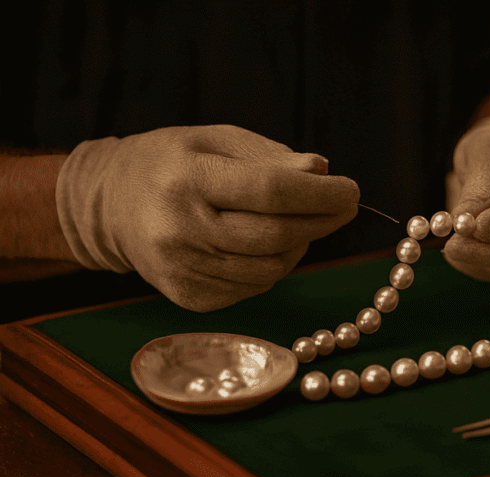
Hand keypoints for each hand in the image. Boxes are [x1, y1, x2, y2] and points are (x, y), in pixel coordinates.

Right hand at [57, 125, 358, 310]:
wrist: (111, 206)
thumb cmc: (175, 162)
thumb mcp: (218, 140)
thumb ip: (271, 156)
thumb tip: (323, 173)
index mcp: (187, 179)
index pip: (270, 191)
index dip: (320, 195)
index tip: (351, 190)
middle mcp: (181, 229)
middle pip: (275, 236)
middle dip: (322, 222)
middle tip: (343, 207)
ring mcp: (183, 269)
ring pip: (271, 269)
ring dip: (299, 245)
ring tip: (298, 221)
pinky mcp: (189, 297)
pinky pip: (254, 288)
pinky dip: (273, 266)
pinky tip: (265, 244)